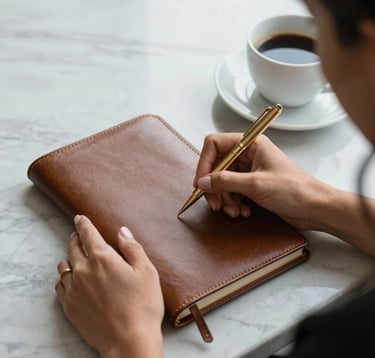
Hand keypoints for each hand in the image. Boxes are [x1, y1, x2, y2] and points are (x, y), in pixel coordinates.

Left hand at [56, 215, 163, 357]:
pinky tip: (71, 280)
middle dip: (76, 238)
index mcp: (102, 258)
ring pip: (63, 265)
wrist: (128, 340)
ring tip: (76, 257)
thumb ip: (132, 248)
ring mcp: (73, 289)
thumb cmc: (142, 305)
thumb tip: (122, 231)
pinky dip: (64, 278)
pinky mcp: (69, 306)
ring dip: (69, 257)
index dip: (83, 223)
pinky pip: (59, 285)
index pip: (88, 233)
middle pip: (73, 247)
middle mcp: (83, 270)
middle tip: (80, 236)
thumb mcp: (147, 271)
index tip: (79, 217)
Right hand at [194, 134, 329, 229]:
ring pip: (223, 182)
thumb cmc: (293, 189)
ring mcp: (249, 171)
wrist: (315, 208)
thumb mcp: (255, 184)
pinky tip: (243, 213)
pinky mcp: (252, 186)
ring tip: (234, 212)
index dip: (204, 163)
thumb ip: (226, 181)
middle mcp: (248, 155)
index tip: (200, 183)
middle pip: (217, 166)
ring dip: (225, 199)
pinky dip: (233, 203)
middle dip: (214, 187)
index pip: (215, 145)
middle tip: (215, 204)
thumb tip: (202, 181)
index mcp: (250, 144)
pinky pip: (232, 192)